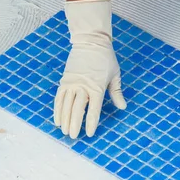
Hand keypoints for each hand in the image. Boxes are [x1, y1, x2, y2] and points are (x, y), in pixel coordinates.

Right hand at [54, 0, 125, 137]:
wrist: (90, 42)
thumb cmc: (106, 59)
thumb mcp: (115, 75)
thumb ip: (117, 92)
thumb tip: (123, 107)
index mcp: (97, 87)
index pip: (93, 109)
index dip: (91, 122)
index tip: (90, 133)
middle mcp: (83, 86)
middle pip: (77, 109)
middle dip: (75, 124)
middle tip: (74, 137)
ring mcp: (72, 83)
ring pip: (66, 105)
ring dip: (64, 119)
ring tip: (64, 131)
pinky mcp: (64, 80)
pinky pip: (59, 97)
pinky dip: (57, 109)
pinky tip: (57, 120)